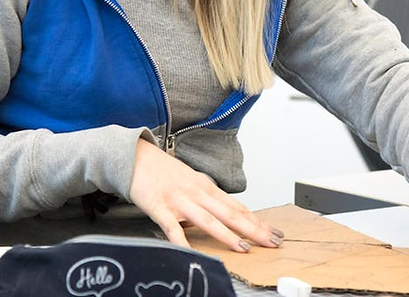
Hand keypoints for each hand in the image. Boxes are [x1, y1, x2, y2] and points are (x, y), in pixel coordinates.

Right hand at [128, 138, 283, 251]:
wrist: (134, 156)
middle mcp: (197, 193)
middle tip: (273, 241)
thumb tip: (226, 213)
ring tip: (244, 247)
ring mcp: (179, 200)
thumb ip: (208, 197)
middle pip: (230, 213)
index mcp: (206, 187)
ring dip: (228, 234)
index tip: (274, 231)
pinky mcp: (160, 208)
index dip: (257, 220)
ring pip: (208, 220)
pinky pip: (173, 228)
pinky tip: (193, 252)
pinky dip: (184, 241)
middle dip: (253, 229)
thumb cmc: (162, 170)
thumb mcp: (191, 180)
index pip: (237, 207)